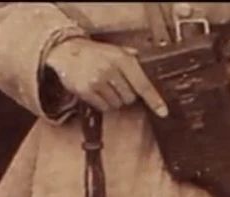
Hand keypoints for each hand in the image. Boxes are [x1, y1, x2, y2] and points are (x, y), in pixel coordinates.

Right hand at [45, 37, 168, 116]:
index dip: (154, 100)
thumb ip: (131, 59)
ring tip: (104, 87)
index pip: (143, 84)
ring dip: (113, 100)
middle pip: (130, 98)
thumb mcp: (115, 50)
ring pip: (116, 104)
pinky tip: (96, 92)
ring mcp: (97, 81)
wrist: (67, 51)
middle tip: (116, 85)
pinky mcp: (86, 91)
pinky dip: (102, 103)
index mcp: (123, 59)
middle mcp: (111, 70)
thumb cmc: (94, 52)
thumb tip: (146, 70)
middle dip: (126, 95)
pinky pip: (103, 107)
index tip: (163, 112)